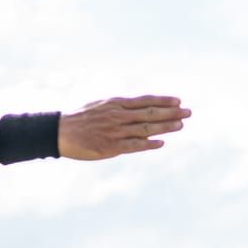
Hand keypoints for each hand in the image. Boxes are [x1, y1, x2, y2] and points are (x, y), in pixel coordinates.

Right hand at [58, 96, 189, 160]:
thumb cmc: (80, 118)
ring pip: (145, 129)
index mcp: (115, 103)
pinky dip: (148, 144)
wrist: (59, 131)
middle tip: (189, 113)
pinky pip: (133, 146)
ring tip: (180, 126)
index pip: (145, 100)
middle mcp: (118, 116)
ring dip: (165, 127)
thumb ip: (119, 105)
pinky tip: (161, 143)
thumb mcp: (100, 104)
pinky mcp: (110, 147)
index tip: (179, 101)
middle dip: (171, 113)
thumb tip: (136, 104)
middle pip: (150, 114)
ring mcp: (115, 131)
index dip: (163, 101)